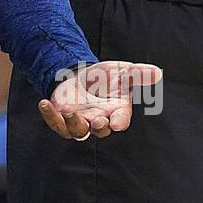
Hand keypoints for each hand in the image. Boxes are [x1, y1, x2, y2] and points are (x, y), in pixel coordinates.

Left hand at [38, 61, 162, 140]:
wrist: (82, 75)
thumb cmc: (107, 77)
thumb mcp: (122, 71)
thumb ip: (138, 73)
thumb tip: (158, 72)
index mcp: (117, 111)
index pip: (120, 121)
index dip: (119, 122)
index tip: (117, 123)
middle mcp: (99, 120)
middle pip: (99, 130)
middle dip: (98, 126)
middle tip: (96, 120)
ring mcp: (80, 121)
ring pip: (77, 131)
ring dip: (72, 123)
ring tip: (68, 111)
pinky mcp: (62, 119)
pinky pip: (56, 124)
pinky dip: (49, 116)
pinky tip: (44, 103)